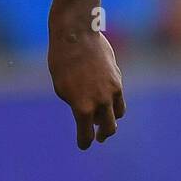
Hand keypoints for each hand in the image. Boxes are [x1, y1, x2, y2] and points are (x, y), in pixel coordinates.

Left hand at [48, 26, 125, 149]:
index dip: (84, 142)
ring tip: (105, 122)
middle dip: (103, 135)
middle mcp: (101, 101)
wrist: (76, 35)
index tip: (83, 145)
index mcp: (83, 107)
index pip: (86, 134)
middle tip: (99, 138)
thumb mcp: (61, 87)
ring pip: (118, 114)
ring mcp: (112, 90)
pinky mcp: (118, 78)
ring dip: (111, 120)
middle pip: (108, 128)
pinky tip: (107, 102)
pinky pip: (119, 98)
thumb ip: (75, 103)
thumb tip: (87, 111)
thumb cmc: (62, 61)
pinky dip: (114, 104)